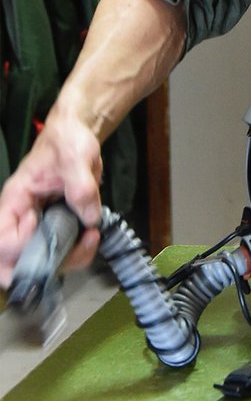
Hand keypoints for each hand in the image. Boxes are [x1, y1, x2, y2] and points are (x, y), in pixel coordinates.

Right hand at [0, 107, 104, 288]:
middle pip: (16, 262)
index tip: (46, 228)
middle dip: (44, 265)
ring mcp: (40, 225)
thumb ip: (81, 187)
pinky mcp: (59, 226)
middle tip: (74, 247)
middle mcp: (22, 219)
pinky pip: (62, 250)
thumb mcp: (76, 158)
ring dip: (68, 258)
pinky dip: (77, 251)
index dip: (21, 246)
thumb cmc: (68, 142)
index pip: (2, 241)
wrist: (78, 135)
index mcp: (15, 201)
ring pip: (42, 262)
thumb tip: (88, 219)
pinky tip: (92, 234)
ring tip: (91, 237)